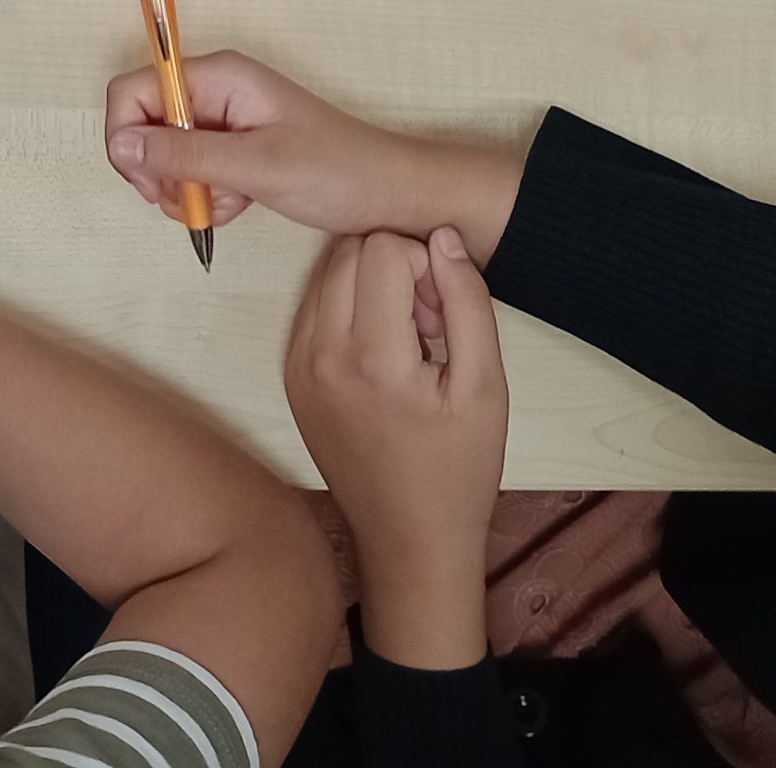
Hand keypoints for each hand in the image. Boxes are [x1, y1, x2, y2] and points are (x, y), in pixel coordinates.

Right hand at [104, 52, 519, 261]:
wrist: (390, 194)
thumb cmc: (337, 172)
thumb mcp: (256, 166)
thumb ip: (185, 155)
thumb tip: (120, 145)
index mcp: (218, 76)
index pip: (133, 90)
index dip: (127, 137)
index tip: (153, 181)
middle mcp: (215, 90)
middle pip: (144, 125)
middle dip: (161, 172)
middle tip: (197, 199)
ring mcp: (223, 119)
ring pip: (165, 156)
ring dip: (189, 190)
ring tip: (234, 201)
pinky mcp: (234, 148)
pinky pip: (193, 172)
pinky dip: (208, 196)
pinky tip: (242, 203)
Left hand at [286, 229, 506, 671]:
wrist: (409, 539)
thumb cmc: (458, 468)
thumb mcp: (486, 386)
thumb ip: (468, 303)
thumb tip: (445, 236)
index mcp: (371, 358)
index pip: (383, 248)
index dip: (426, 265)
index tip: (444, 315)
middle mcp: (319, 355)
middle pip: (349, 251)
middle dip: (395, 267)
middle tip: (429, 322)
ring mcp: (296, 366)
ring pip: (328, 272)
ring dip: (370, 284)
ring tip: (407, 339)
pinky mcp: (289, 376)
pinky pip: (314, 307)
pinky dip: (349, 309)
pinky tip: (382, 353)